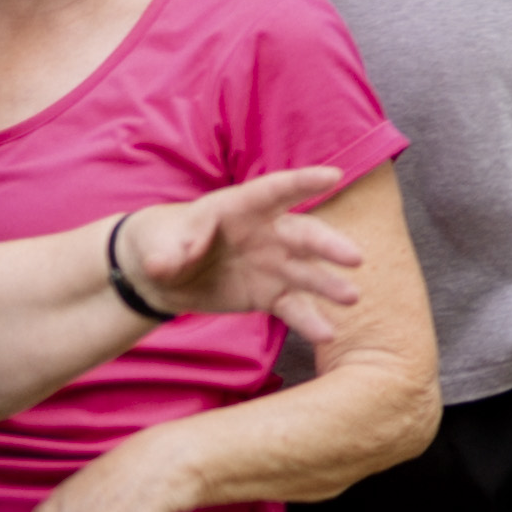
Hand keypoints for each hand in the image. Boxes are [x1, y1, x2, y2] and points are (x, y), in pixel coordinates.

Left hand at [110, 171, 360, 335]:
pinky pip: (293, 307)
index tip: (333, 177)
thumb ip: (167, 252)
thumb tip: (166, 263)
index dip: (304, 182)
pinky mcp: (270, 294)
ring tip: (351, 298)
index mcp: (241, 207)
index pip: (276, 191)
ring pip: (307, 273)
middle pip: (303, 235)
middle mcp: (267, 233)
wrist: (164, 277)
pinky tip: (327, 333)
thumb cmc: (164, 243)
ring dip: (330, 285)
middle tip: (354, 258)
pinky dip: (309, 320)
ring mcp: (273, 265)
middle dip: (328, 245)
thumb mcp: (158, 243)